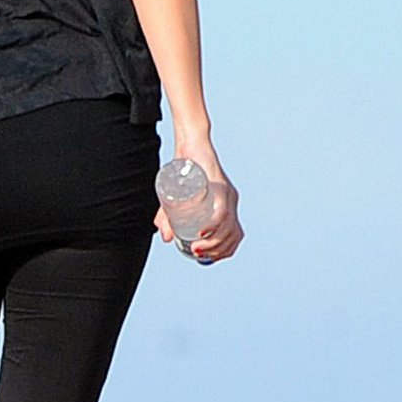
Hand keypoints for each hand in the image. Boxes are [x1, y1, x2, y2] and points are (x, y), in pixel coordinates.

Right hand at [160, 132, 243, 264]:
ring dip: (214, 242)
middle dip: (217, 250)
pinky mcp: (219, 185)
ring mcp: (227, 193)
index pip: (235, 236)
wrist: (188, 143)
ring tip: (197, 247)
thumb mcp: (173, 199)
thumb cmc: (182, 170)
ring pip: (229, 226)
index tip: (209, 258)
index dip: (225, 251)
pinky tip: (204, 232)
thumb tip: (167, 239)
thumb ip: (169, 218)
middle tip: (196, 253)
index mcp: (226, 205)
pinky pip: (222, 210)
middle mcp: (231, 200)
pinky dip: (214, 225)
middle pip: (234, 235)